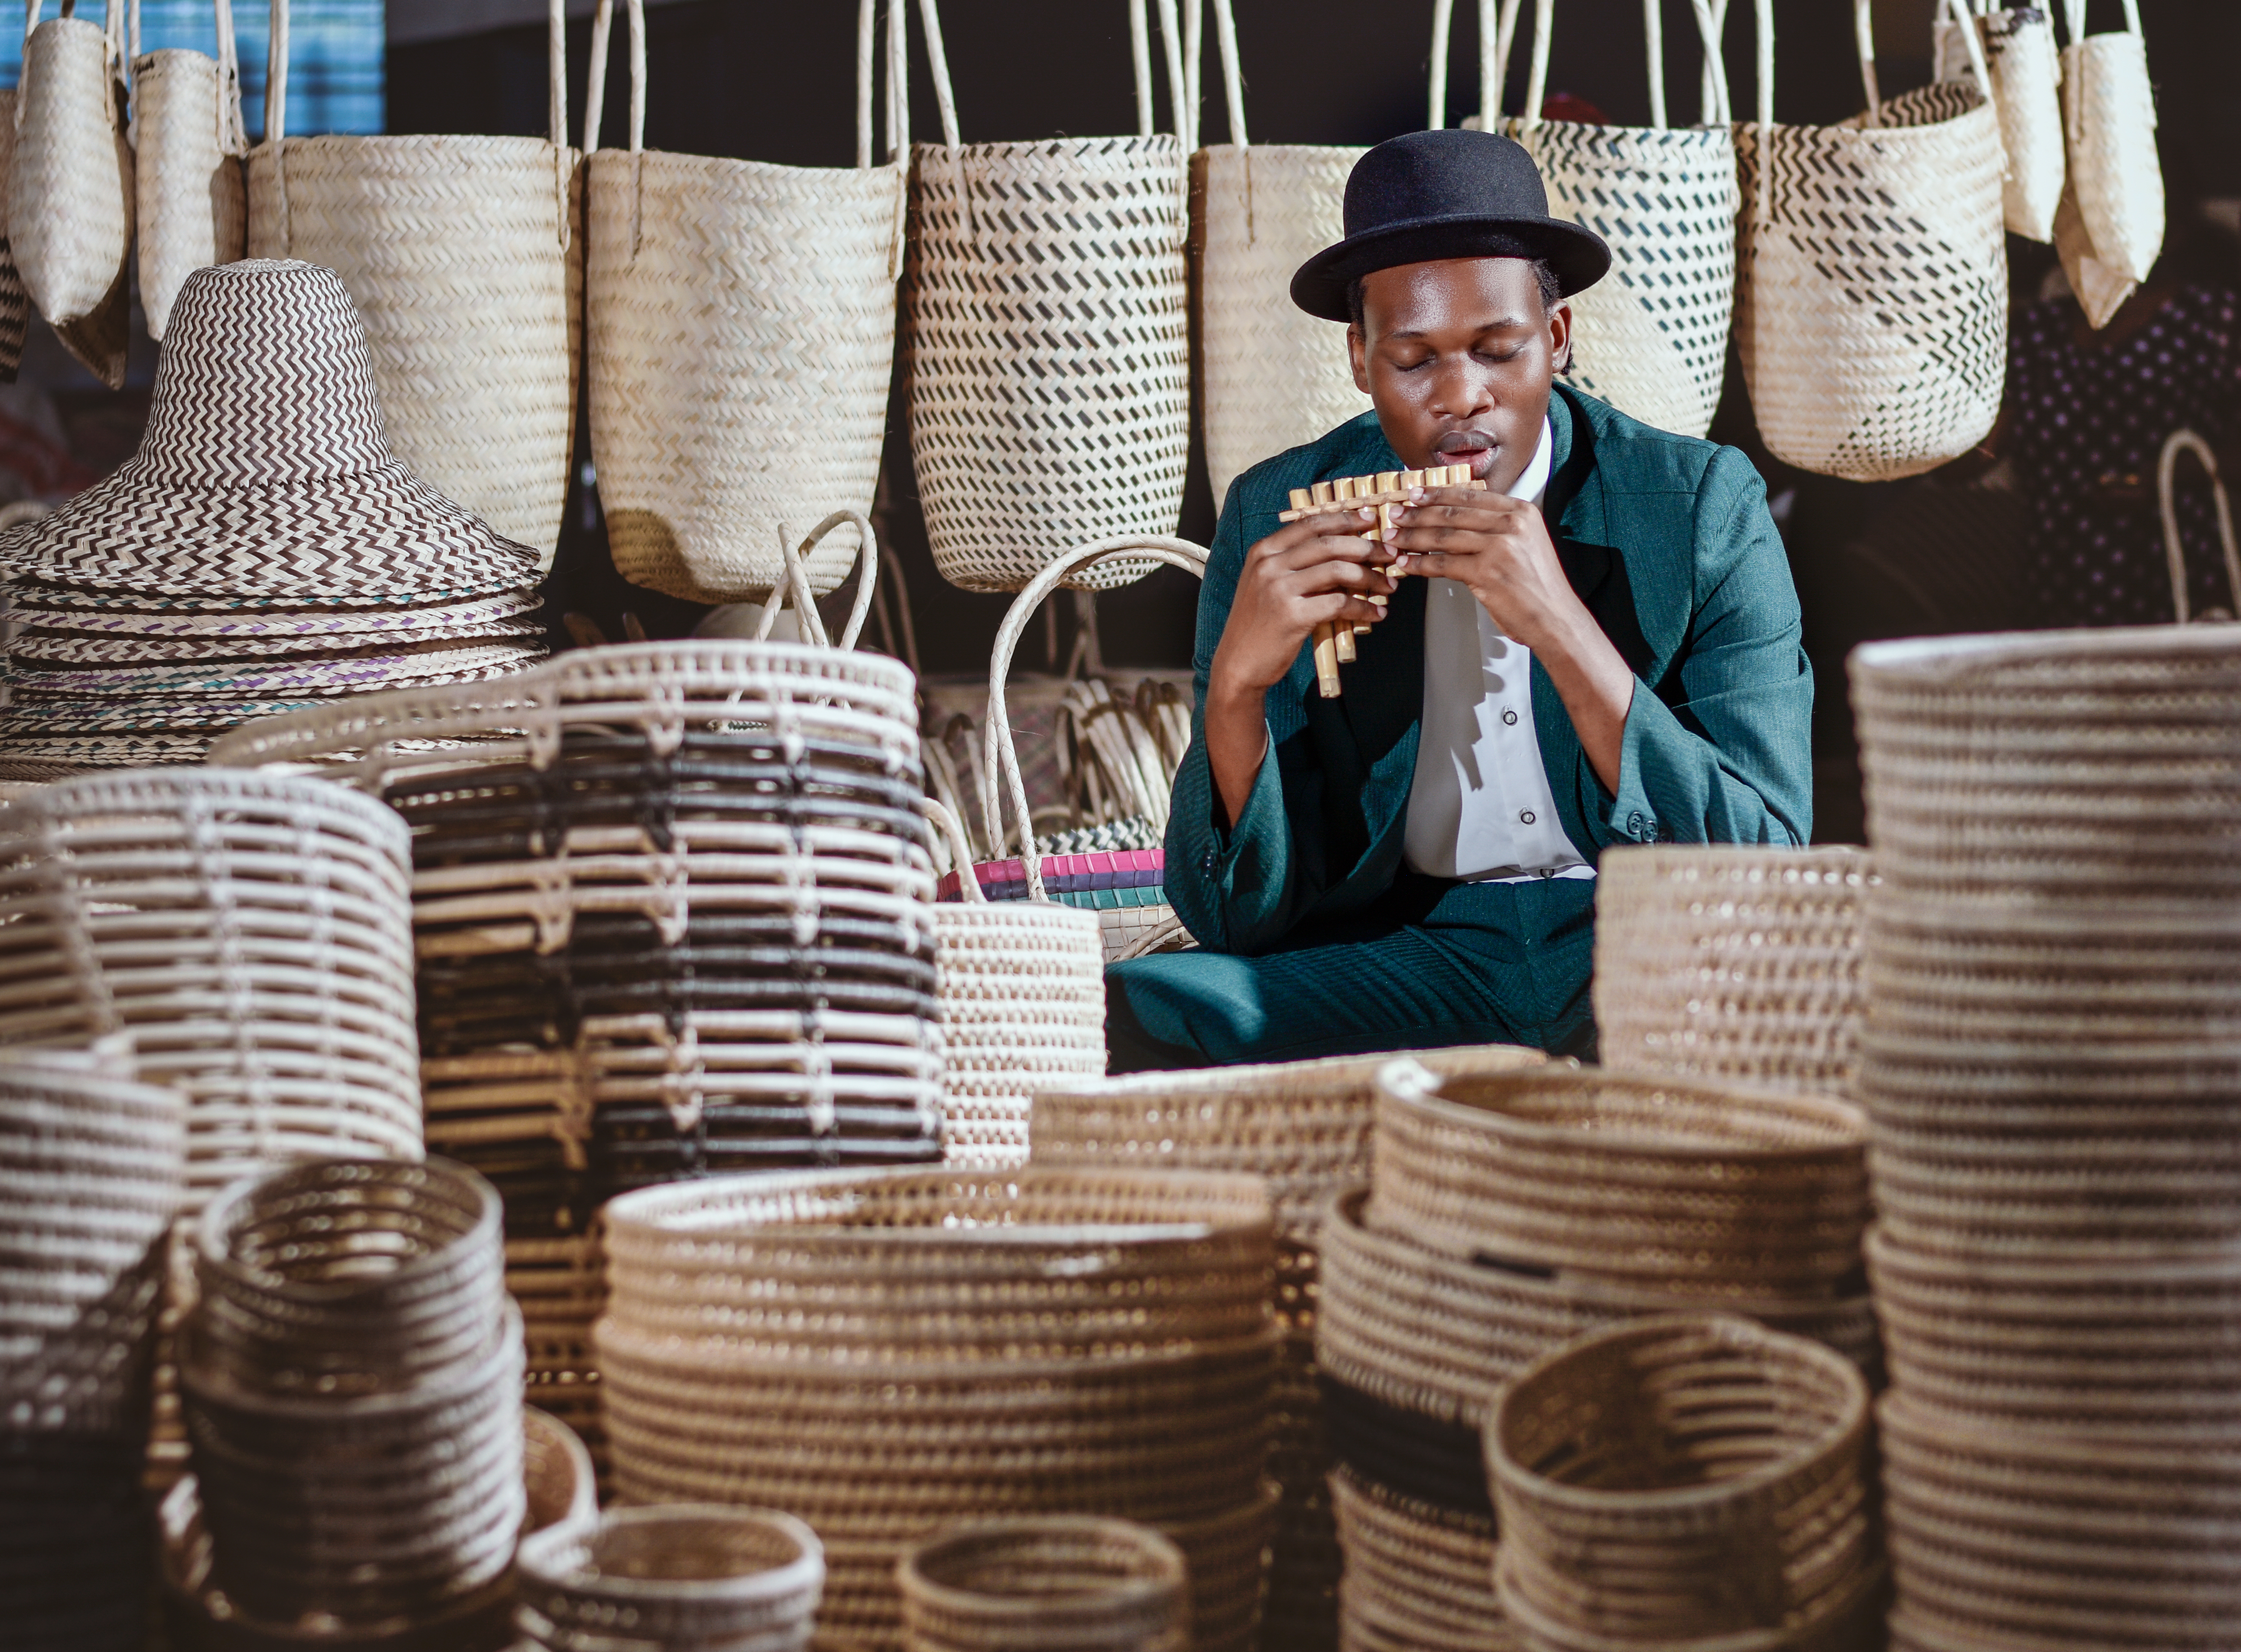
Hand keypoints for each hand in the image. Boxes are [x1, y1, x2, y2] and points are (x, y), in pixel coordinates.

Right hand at [1210, 513, 1396, 695]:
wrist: (1238, 663)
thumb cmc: (1258, 624)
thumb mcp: (1265, 584)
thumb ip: (1291, 563)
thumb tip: (1340, 549)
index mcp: (1263, 551)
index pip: (1311, 524)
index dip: (1345, 520)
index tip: (1370, 521)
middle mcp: (1269, 565)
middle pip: (1329, 543)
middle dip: (1366, 546)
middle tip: (1390, 554)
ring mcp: (1280, 589)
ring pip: (1338, 570)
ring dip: (1371, 577)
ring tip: (1389, 587)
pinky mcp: (1293, 615)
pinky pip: (1339, 603)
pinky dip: (1363, 608)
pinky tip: (1376, 614)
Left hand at [1385, 485, 1579, 653]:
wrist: (1555, 618)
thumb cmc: (1537, 586)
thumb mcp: (1524, 543)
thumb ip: (1497, 527)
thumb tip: (1457, 519)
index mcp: (1521, 512)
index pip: (1470, 497)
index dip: (1438, 494)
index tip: (1415, 493)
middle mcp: (1512, 524)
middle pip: (1453, 514)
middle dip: (1418, 513)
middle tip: (1395, 514)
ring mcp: (1500, 547)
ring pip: (1444, 537)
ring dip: (1413, 537)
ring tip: (1392, 539)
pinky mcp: (1487, 572)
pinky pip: (1443, 564)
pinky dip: (1420, 564)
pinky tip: (1405, 564)